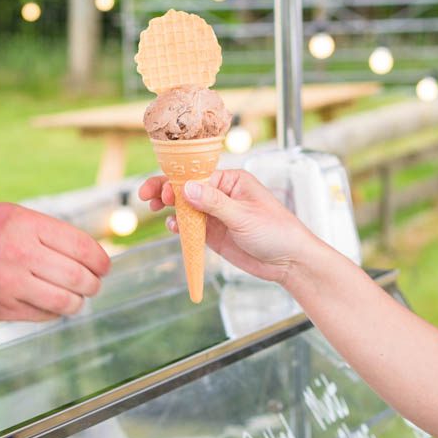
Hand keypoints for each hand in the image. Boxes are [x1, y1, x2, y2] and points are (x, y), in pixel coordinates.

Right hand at [0, 202, 110, 320]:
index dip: (101, 261)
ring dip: (78, 302)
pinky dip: (54, 312)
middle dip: (93, 284)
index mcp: (24, 224)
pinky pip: (44, 316)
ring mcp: (9, 284)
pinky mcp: (1, 308)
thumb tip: (89, 254)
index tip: (104, 267)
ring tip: (76, 297)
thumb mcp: (8, 216)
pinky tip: (50, 304)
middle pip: (79, 277)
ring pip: (65, 302)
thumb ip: (45, 231)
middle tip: (93, 284)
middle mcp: (19, 253)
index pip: (82, 247)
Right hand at [137, 168, 322, 286]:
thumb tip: (186, 188)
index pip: (198, 176)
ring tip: (156, 208)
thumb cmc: (276, 231)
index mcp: (232, 181)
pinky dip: (180, 226)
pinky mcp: (214, 234)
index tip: (163, 191)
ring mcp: (217, 215)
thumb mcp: (243, 216)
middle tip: (148, 197)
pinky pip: (192, 227)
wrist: (289, 262)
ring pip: (186, 207)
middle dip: (167, 190)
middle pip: (188, 189)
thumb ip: (214, 203)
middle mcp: (222, 195)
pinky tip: (173, 227)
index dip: (177, 182)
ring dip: (171, 207)